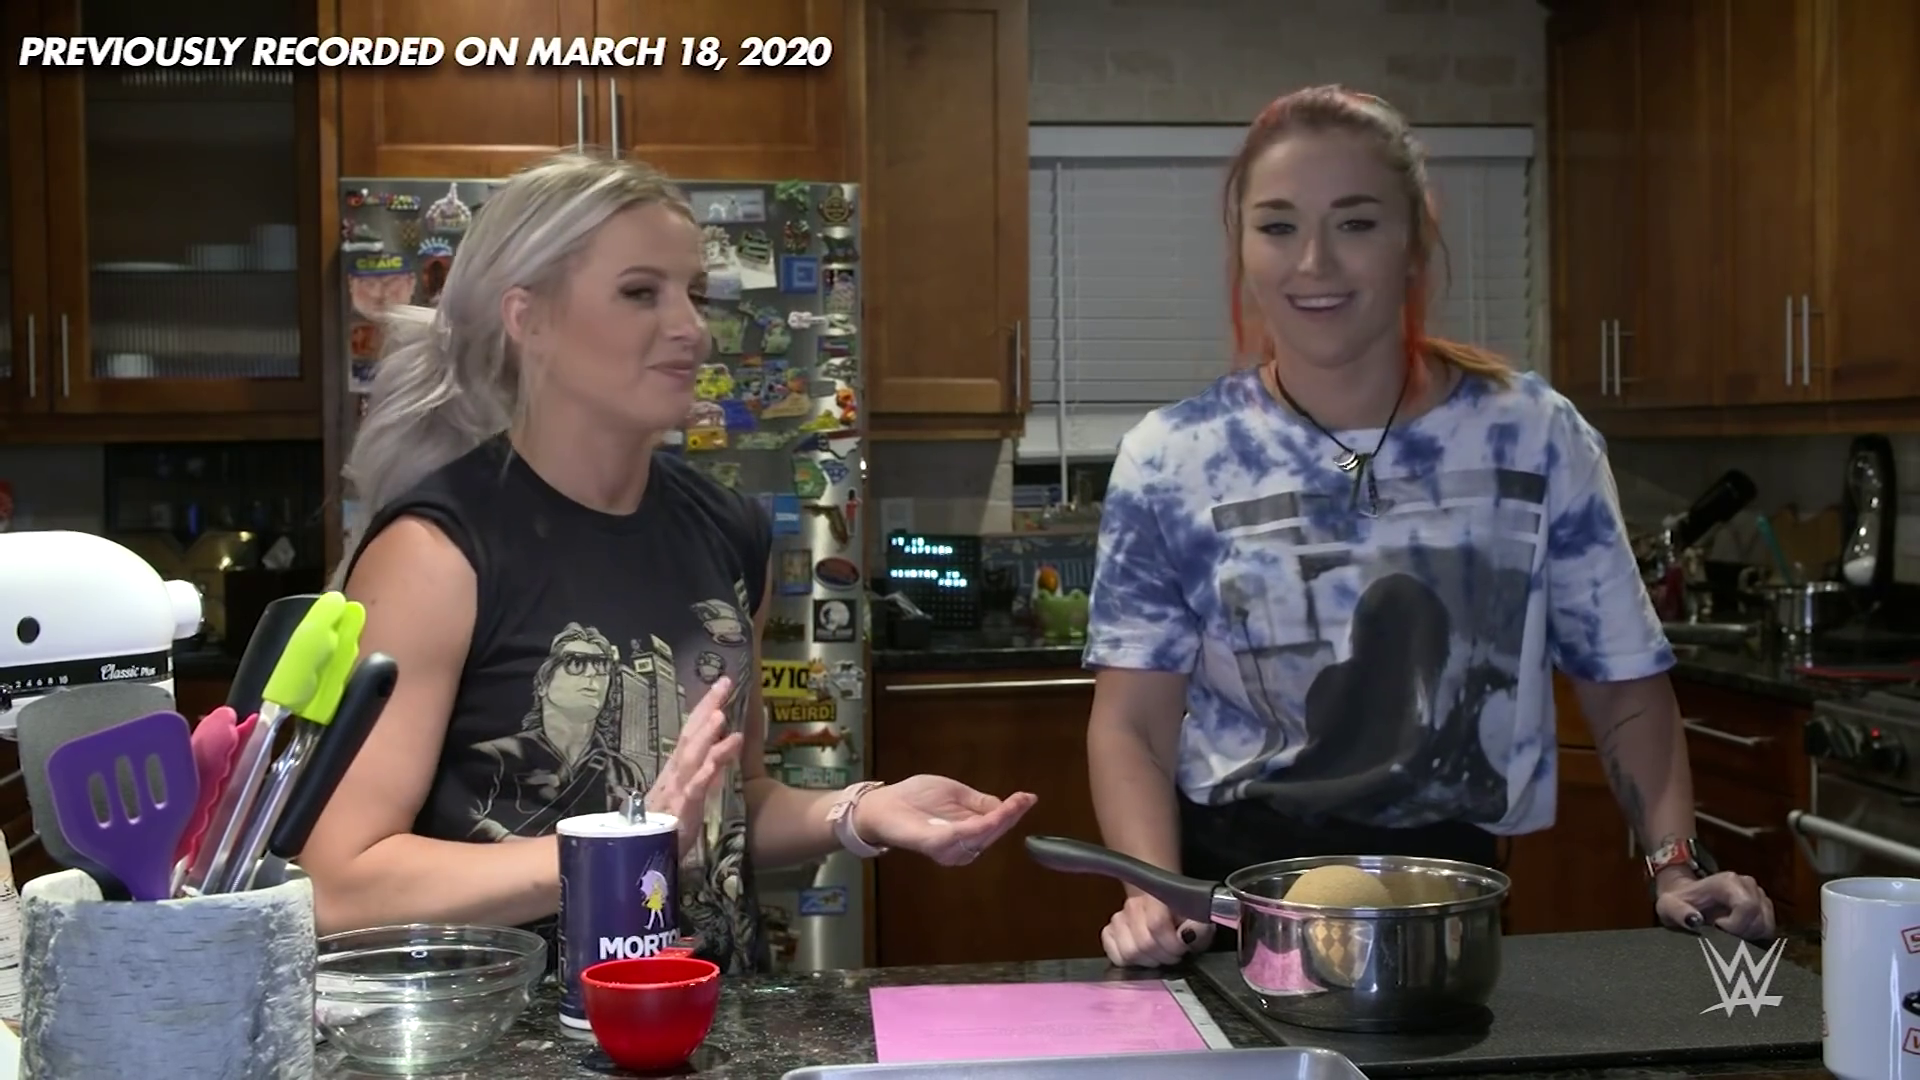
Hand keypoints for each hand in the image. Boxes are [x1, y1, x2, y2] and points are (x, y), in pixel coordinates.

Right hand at [646, 676, 744, 859]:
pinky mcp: (681, 809)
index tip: (721, 683)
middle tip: (724, 682)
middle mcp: (675, 773)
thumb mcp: (685, 796)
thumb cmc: (661, 826)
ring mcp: (677, 789)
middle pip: (691, 735)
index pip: (691, 731)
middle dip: (708, 707)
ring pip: (693, 757)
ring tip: (721, 714)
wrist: (636, 854)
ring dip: (707, 735)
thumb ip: (702, 774)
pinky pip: (696, 787)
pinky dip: (708, 770)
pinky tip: (720, 757)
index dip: (706, 707)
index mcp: (676, 769)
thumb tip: (717, 751)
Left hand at [855, 774, 1036, 865]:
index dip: (1013, 812)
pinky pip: (963, 837)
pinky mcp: (935, 844)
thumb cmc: (916, 798)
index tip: (1029, 798)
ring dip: (1000, 821)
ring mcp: (948, 848)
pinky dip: (980, 827)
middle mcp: (960, 846)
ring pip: (982, 836)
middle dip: (1010, 817)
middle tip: (1023, 800)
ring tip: (1013, 806)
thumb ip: (979, 802)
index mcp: (966, 833)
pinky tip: (993, 816)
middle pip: (993, 833)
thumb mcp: (955, 794)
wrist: (883, 803)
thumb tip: (1006, 806)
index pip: (996, 824)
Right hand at [1102, 893, 1211, 967]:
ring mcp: (1118, 920)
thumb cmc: (1181, 912)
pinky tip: (1142, 955)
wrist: (1161, 899)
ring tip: (1158, 955)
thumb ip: (1200, 927)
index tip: (1183, 948)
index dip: (1173, 944)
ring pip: (1128, 953)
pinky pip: (1114, 955)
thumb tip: (1188, 936)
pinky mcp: (1108, 932)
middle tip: (1174, 954)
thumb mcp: (1199, 917)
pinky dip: (1129, 961)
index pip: (1156, 924)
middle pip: (1143, 944)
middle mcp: (1132, 906)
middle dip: (1164, 956)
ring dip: (1147, 960)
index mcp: (1155, 898)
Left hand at [1655, 870, 1775, 940]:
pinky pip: (1768, 928)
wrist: (1685, 897)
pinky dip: (1755, 936)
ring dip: (1749, 936)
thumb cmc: (1678, 902)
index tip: (1716, 928)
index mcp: (1728, 881)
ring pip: (1766, 925)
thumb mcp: (1668, 908)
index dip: (1736, 925)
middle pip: (1760, 919)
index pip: (1747, 906)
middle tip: (1721, 935)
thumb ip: (1679, 913)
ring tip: (1726, 934)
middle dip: (1742, 934)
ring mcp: (1759, 894)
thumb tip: (1695, 920)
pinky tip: (1736, 934)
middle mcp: (1748, 884)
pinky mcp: (1764, 907)